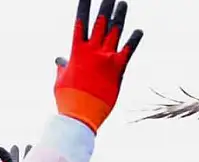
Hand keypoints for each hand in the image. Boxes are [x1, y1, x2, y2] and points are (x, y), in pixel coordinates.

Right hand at [54, 0, 143, 132]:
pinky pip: (128, 51)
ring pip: (114, 31)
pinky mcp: (118, 70)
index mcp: (76, 51)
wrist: (80, 115)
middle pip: (100, 22)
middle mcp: (92, 50)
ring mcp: (105, 58)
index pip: (81, 22)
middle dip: (105, 6)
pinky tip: (139, 31)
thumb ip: (62, 67)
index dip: (84, 6)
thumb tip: (59, 60)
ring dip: (119, 16)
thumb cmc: (68, 99)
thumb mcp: (61, 80)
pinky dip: (134, 40)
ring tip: (123, 3)